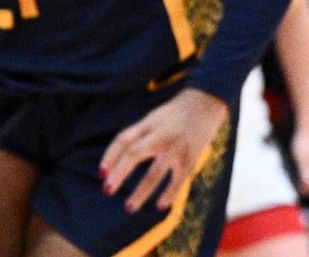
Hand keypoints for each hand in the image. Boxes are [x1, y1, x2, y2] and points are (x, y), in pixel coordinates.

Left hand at [100, 89, 227, 213]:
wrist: (207, 100)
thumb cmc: (176, 113)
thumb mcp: (155, 117)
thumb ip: (140, 135)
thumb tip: (120, 160)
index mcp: (148, 124)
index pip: (123, 139)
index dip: (110, 156)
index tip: (101, 173)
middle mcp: (160, 134)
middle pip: (134, 153)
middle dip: (119, 173)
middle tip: (107, 190)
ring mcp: (175, 146)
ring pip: (154, 173)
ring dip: (140, 192)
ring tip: (129, 207)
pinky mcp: (191, 156)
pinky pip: (178, 180)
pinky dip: (168, 194)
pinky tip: (160, 206)